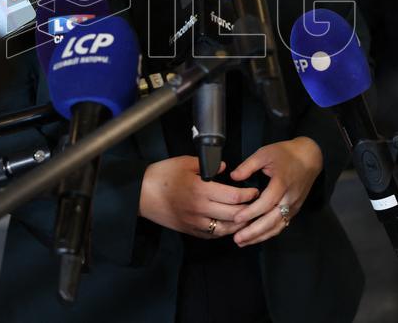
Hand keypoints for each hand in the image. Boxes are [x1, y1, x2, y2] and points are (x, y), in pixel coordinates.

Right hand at [139, 156, 258, 238]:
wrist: (141, 194)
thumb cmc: (162, 175)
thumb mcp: (185, 162)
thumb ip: (207, 165)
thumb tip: (225, 168)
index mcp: (201, 190)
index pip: (234, 197)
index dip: (249, 195)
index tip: (254, 190)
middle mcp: (201, 209)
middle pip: (234, 215)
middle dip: (249, 210)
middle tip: (256, 204)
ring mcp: (195, 223)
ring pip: (225, 229)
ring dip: (239, 224)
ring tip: (246, 216)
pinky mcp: (190, 230)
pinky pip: (212, 235)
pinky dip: (224, 231)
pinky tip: (229, 224)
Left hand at [229, 137, 322, 246]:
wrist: (309, 157)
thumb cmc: (286, 154)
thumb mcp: (265, 153)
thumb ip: (248, 165)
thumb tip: (233, 177)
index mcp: (282, 183)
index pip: (267, 202)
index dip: (252, 212)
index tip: (237, 218)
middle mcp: (289, 198)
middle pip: (272, 220)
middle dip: (254, 232)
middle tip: (237, 239)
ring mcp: (293, 205)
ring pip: (277, 226)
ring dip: (260, 236)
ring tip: (242, 242)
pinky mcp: (294, 209)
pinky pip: (281, 225)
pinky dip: (268, 233)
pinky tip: (256, 237)